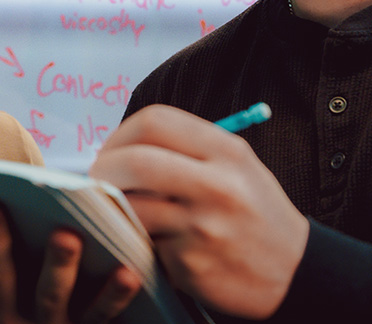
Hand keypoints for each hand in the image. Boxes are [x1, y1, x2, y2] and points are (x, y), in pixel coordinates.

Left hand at [89, 104, 308, 319]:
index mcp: (225, 150)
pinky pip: (144, 242)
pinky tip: (141, 235)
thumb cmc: (253, 208)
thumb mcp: (234, 162)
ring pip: (133, 206)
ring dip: (113, 205)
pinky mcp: (192, 264)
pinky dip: (133, 237)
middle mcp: (217, 185)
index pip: (155, 121)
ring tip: (114, 206)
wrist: (296, 271)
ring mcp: (204, 227)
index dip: (121, 132)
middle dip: (104, 168)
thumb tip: (120, 144)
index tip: (111, 149)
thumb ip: (185, 147)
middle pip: (136, 161)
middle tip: (96, 179)